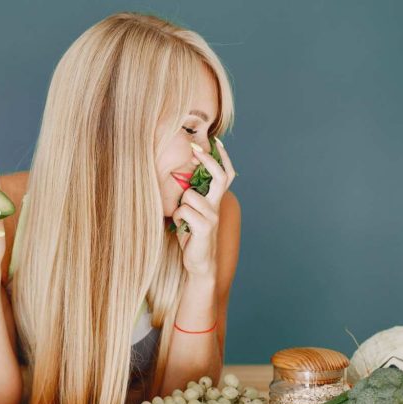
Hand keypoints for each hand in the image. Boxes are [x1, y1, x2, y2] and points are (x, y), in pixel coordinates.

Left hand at [172, 138, 235, 276]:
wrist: (199, 261)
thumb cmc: (192, 234)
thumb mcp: (191, 211)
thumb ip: (191, 195)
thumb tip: (182, 174)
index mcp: (215, 200)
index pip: (225, 174)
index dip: (222, 158)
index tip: (214, 141)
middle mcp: (217, 206)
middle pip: (219, 177)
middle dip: (207, 160)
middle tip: (194, 149)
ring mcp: (212, 216)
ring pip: (190, 195)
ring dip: (180, 205)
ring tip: (181, 217)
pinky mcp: (204, 227)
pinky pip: (184, 211)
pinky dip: (177, 217)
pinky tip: (182, 227)